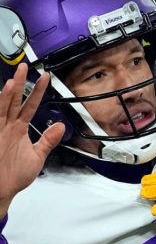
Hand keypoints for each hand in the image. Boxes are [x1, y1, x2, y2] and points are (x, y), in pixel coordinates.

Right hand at [0, 64, 65, 216]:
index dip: (37, 91)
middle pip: (14, 101)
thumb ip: (48, 140)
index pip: (29, 105)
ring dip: (7, 94)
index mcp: (17, 129)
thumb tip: (61, 126)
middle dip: (20, 84)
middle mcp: (6, 127)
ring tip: (13, 79)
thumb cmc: (13, 176)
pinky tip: (2, 95)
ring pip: (2, 108)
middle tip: (25, 66)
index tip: (45, 77)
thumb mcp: (36, 156)